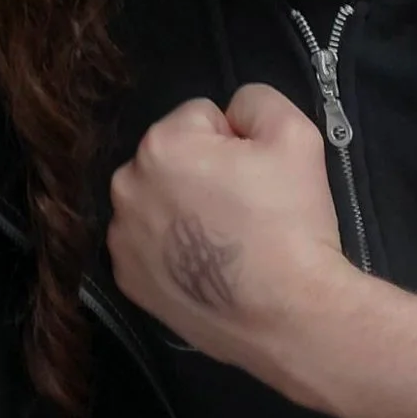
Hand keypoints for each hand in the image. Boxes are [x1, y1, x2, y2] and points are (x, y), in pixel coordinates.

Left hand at [107, 85, 352, 389]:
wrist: (290, 316)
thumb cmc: (290, 222)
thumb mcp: (294, 134)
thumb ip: (257, 101)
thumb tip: (233, 113)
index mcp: (161, 145)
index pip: (202, 117)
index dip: (237, 141)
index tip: (256, 175)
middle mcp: (126, 187)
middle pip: (173, 158)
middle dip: (203, 172)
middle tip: (244, 208)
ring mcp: (122, 239)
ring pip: (158, 201)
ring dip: (184, 209)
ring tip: (227, 241)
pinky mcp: (128, 282)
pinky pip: (150, 244)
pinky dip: (172, 250)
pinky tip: (206, 267)